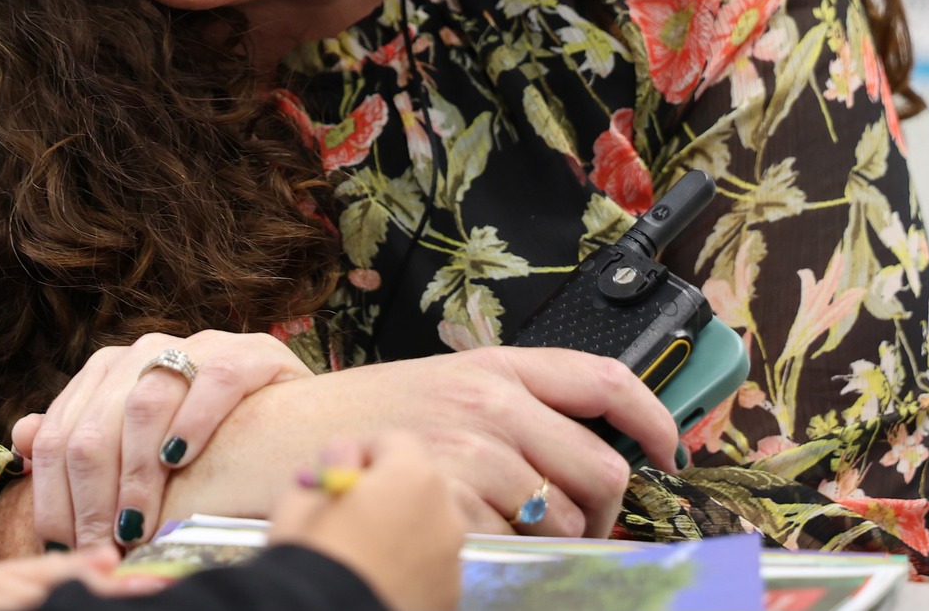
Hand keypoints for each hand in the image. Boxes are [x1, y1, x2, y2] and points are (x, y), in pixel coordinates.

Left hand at [10, 330, 311, 549]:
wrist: (284, 408)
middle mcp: (145, 351)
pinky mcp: (248, 354)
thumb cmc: (203, 434)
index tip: (65, 547)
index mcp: (107, 370)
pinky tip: (179, 461)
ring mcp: (197, 348)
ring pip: (143, 406)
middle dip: (92, 497)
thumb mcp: (136, 439)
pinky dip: (190, 423)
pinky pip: (212, 383)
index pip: (59, 436)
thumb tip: (22, 434)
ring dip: (135, 475)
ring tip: (137, 524)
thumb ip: (80, 436)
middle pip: (95, 427)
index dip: (56, 497)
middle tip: (102, 546)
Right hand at [162, 346, 679, 540]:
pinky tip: (460, 551)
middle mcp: (489, 399)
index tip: (666, 451)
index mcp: (490, 366)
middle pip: (600, 469)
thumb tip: (565, 464)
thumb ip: (498, 415)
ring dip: (545, 546)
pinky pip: (512, 549)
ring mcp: (471, 449)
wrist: (261, 442)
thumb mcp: (429, 395)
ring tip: (495, 540)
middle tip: (572, 533)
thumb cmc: (344, 425)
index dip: (651, 418)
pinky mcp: (450, 497)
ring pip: (562, 520)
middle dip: (600, 517)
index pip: (602, 377)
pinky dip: (500, 563)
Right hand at [270, 433, 465, 610]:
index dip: (361, 452)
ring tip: (360, 550)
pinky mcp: (448, 596)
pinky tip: (374, 576)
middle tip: (348, 512)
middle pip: (417, 483)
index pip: (395, 441)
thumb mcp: (303, 494)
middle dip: (386, 490)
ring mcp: (452, 560)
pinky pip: (429, 566)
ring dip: (400, 527)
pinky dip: (408, 566)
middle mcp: (444, 514)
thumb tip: (343, 457)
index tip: (337, 473)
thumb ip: (331, 464)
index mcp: (413, 476)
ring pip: (426, 526)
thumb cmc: (311, 555)